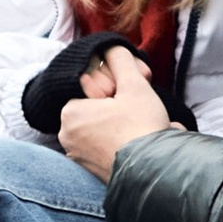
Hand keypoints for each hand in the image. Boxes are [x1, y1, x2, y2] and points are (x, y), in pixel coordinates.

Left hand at [58, 42, 173, 178]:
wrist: (155, 174)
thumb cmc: (141, 128)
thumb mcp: (133, 85)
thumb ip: (120, 60)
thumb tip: (111, 47)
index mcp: (69, 112)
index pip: (92, 84)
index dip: (117, 81)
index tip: (136, 87)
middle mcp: (67, 136)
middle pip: (98, 105)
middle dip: (122, 99)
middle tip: (144, 102)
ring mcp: (79, 156)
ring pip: (104, 124)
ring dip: (126, 118)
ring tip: (147, 121)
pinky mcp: (92, 171)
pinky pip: (107, 144)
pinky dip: (123, 138)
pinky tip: (142, 137)